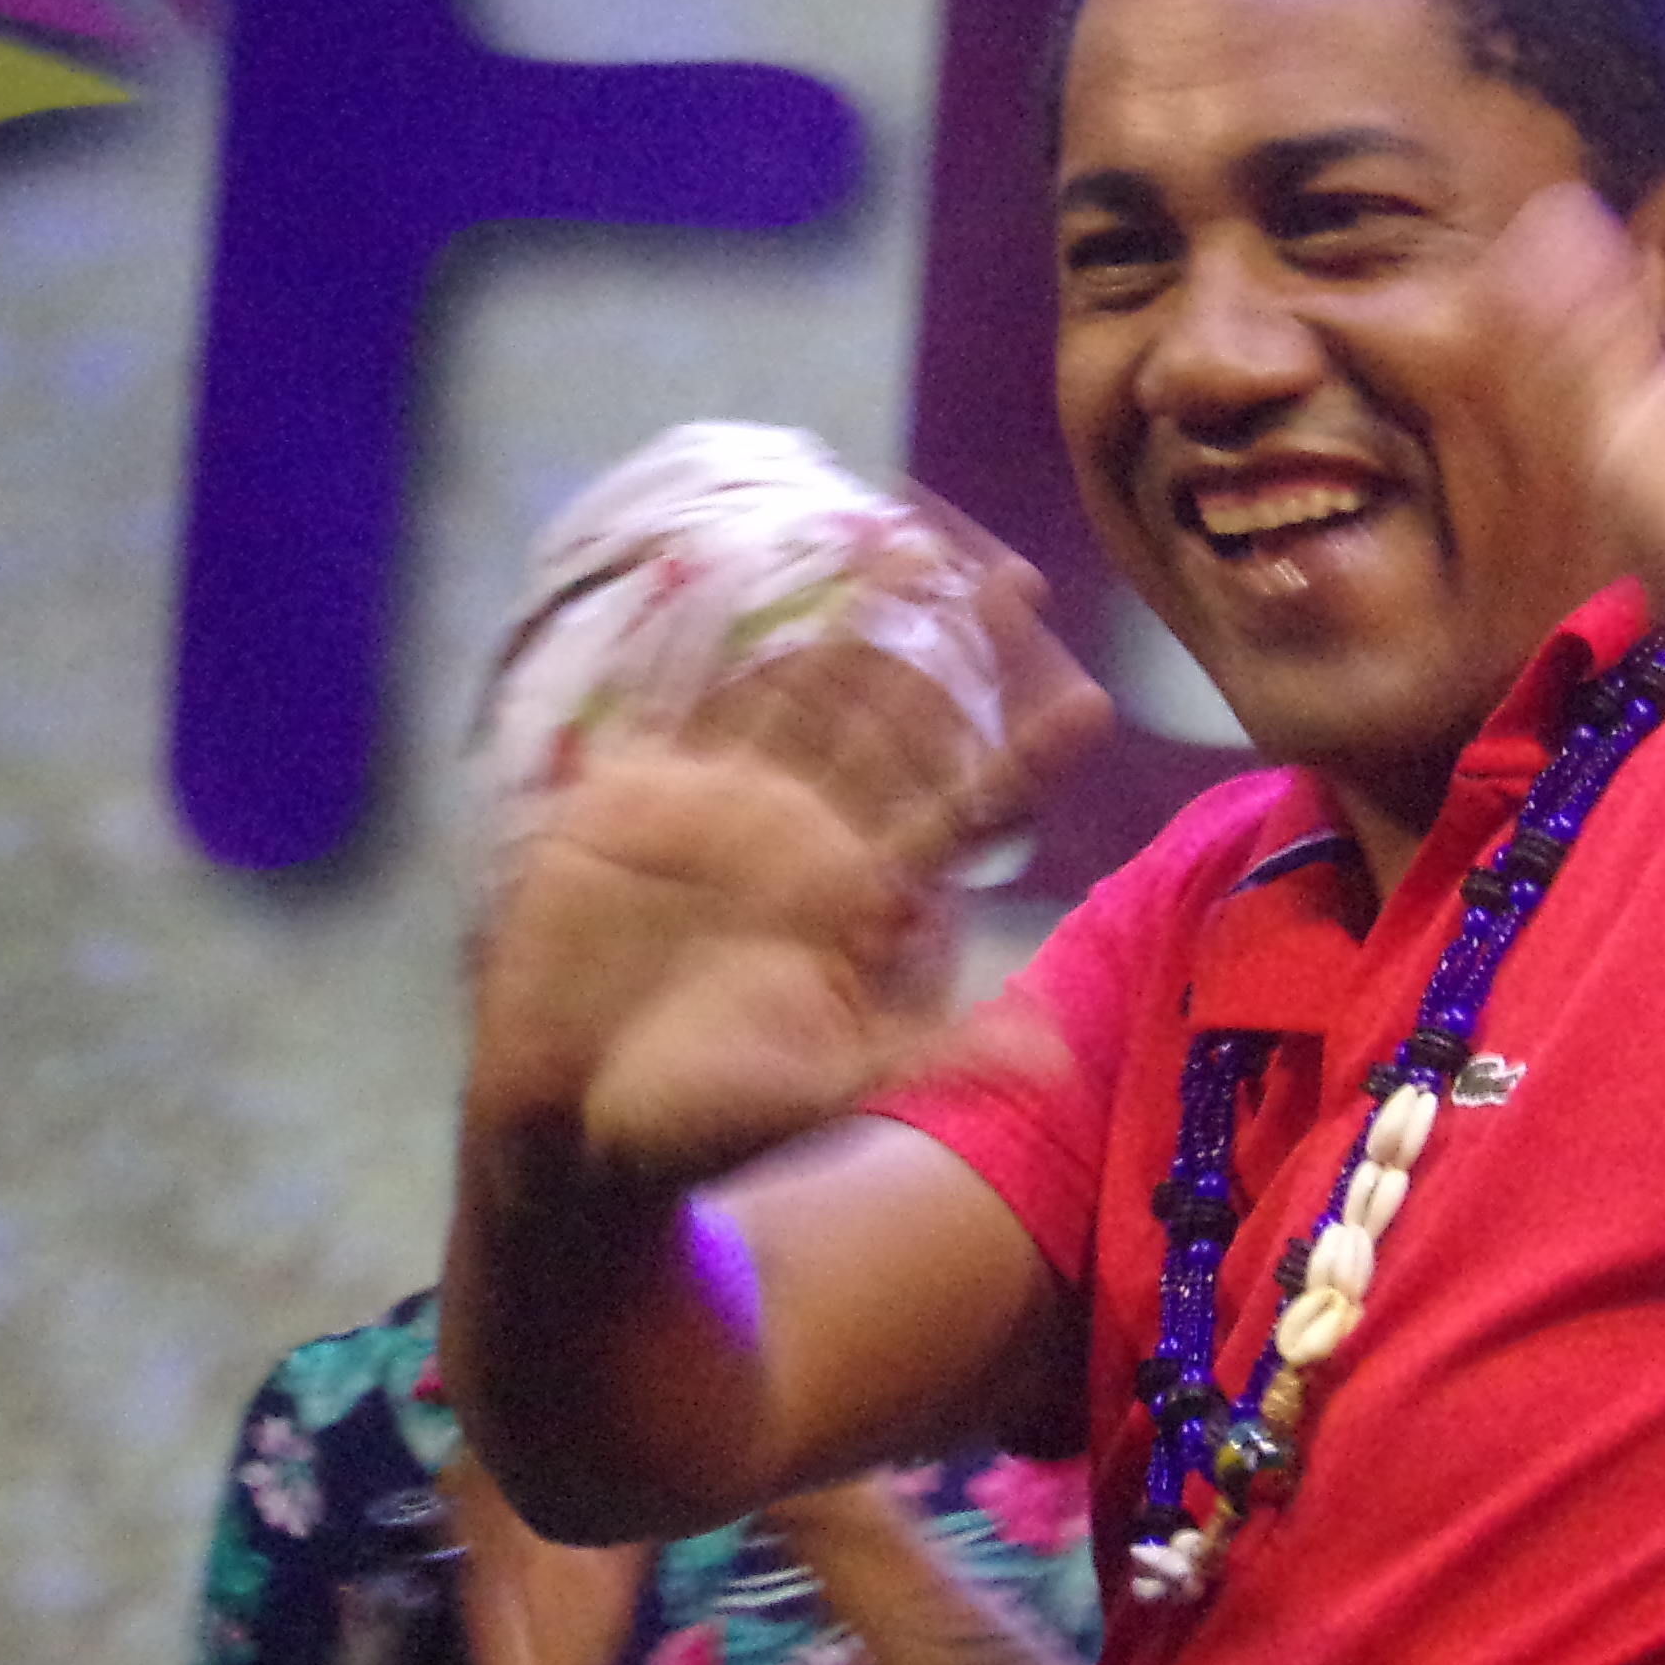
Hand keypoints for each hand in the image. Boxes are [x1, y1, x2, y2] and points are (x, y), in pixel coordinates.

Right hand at [467, 537, 1104, 1194]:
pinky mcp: (639, 794)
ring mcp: (726, 804)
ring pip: (804, 693)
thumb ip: (931, 1059)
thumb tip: (1050, 1060)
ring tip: (909, 545)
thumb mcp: (827, 1092)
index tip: (1094, 700)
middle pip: (898, 723)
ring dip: (854, 622)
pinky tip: (743, 565)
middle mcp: (811, 834)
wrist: (570, 1119)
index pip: (963, 814)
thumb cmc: (707, 1119)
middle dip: (956, 652)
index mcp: (866, 897)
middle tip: (1019, 580)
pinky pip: (681, 703)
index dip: (1025, 757)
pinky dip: (706, 637)